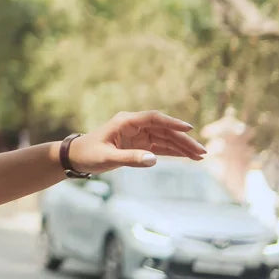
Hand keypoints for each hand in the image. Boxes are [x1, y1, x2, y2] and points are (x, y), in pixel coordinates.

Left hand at [67, 110, 206, 173]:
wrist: (76, 157)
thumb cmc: (88, 154)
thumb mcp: (107, 158)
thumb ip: (129, 158)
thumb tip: (154, 160)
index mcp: (126, 121)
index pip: (154, 118)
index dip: (172, 122)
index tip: (189, 128)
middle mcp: (134, 125)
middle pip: (164, 130)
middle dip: (183, 140)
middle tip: (202, 152)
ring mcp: (138, 135)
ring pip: (165, 139)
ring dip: (182, 147)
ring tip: (200, 156)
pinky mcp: (139, 145)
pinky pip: (160, 147)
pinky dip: (174, 152)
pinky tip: (188, 157)